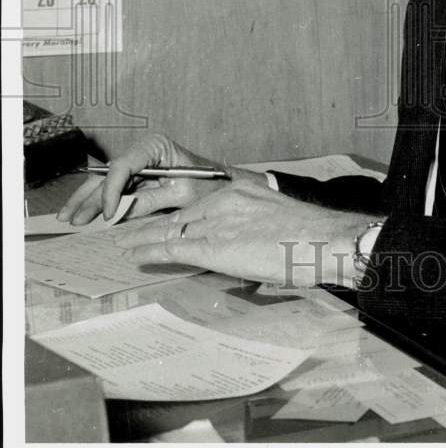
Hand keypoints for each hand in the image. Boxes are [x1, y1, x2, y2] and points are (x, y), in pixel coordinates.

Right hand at [56, 133, 264, 224]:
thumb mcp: (182, 193)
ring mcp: (139, 164)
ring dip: (88, 200)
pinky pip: (115, 189)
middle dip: (91, 197)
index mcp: (156, 146)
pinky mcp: (139, 177)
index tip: (108, 214)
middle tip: (73, 218)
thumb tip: (120, 213)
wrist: (224, 184)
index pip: (124, 166)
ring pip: (107, 182)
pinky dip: (99, 202)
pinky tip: (82, 212)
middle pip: (109, 175)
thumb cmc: (210, 184)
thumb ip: (151, 200)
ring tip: (68, 217)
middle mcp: (144, 151)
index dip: (112, 191)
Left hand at [113, 184, 375, 287]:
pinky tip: (135, 256)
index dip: (178, 216)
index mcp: (240, 191)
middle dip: (152, 223)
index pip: (199, 204)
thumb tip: (247, 245)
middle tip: (129, 229)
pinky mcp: (214, 246)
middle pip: (179, 214)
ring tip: (123, 245)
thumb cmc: (309, 236)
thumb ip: (254, 225)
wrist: (321, 240)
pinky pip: (174, 248)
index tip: (164, 222)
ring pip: (170, 230)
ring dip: (144, 238)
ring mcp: (218, 223)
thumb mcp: (275, 217)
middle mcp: (224, 201)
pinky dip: (151, 252)